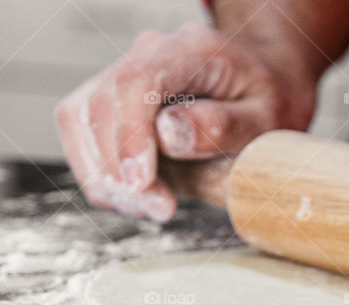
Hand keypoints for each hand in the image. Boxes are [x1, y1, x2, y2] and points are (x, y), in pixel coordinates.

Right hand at [54, 24, 315, 220]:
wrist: (262, 90)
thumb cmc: (268, 104)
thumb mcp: (269, 118)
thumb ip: (223, 125)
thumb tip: (167, 134)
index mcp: (192, 50)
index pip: (137, 82)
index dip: (130, 135)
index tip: (141, 183)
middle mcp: (148, 53)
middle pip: (99, 105)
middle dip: (119, 171)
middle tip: (162, 210)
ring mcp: (122, 75)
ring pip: (79, 123)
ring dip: (106, 179)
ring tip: (156, 208)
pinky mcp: (109, 104)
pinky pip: (84, 141)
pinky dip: (104, 178)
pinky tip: (142, 199)